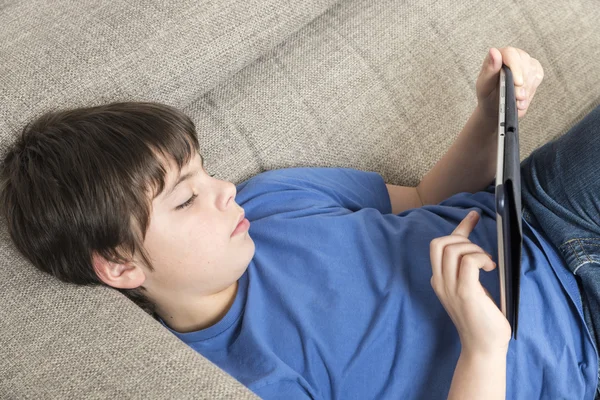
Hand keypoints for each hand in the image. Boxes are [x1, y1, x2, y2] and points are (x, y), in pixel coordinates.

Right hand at [430, 211, 511, 354]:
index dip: (460, 227)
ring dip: (474, 249)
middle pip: (440, 243)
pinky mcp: (465, 292)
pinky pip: (468, 261)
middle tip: (481, 252)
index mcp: (440, 280)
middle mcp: (440, 282)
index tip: (473, 216)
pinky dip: (480, 258)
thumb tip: (480, 251)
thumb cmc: (482, 320)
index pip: (440, 245)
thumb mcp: (471, 290)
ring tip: (487, 264)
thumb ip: (468, 271)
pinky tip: (490, 268)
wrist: (483, 347)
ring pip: (452, 248)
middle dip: (462, 238)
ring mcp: (450, 287)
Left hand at [476, 47, 544, 120]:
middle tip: (518, 98)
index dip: (516, 68)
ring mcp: (524, 62)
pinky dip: (531, 90)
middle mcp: (512, 56)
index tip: (518, 83)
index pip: (510, 54)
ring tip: (519, 102)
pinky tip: (523, 100)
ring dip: (527, 89)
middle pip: (524, 63)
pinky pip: (537, 77)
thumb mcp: (483, 85)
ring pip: (533, 71)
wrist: (494, 105)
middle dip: (523, 83)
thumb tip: (493, 51)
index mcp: (497, 55)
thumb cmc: (487, 93)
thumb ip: (489, 70)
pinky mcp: (533, 70)